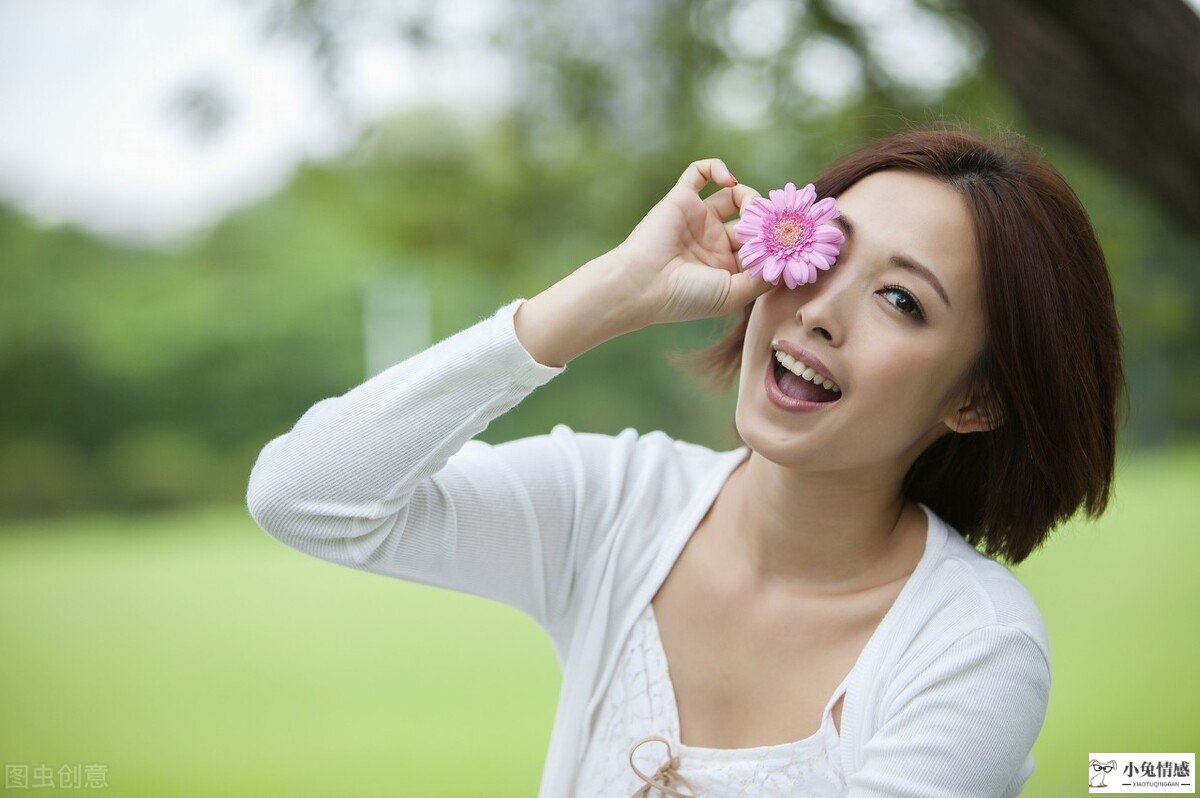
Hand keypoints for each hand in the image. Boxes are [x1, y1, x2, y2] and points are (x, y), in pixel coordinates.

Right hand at [611, 158, 773, 326]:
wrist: (642, 285)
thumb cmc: (686, 297)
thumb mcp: (733, 295)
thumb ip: (762, 278)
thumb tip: (787, 258)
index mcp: (726, 265)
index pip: (760, 244)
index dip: (776, 238)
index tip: (790, 236)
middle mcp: (713, 240)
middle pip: (751, 219)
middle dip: (766, 217)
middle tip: (776, 219)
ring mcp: (697, 218)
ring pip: (732, 194)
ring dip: (749, 195)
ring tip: (751, 208)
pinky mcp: (681, 199)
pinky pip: (700, 172)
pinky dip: (717, 168)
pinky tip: (729, 180)